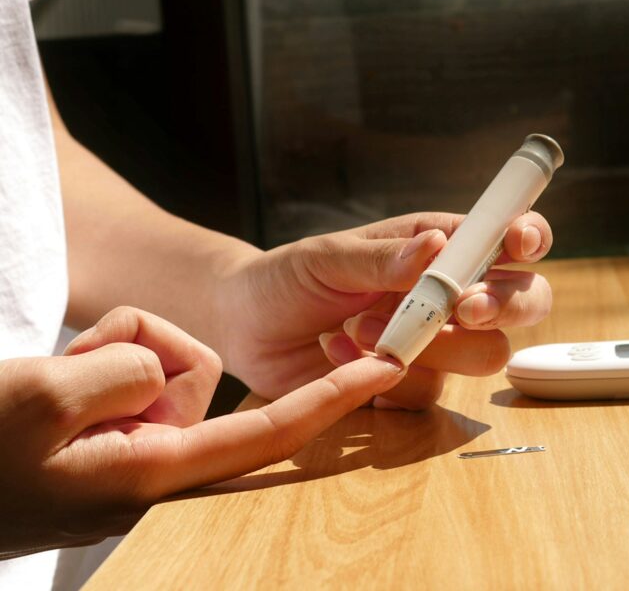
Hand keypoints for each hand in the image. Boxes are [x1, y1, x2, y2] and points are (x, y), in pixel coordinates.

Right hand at [0, 307, 402, 556]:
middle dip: (151, 350)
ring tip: (53, 379)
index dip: (334, 397)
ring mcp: (135, 453)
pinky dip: (99, 363)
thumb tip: (165, 368)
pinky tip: (55, 384)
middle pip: (199, 376)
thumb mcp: (45, 397)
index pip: (270, 429)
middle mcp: (158, 467)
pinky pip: (132, 375)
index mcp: (154, 473)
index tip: (387, 369)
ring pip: (161, 365)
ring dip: (111, 354)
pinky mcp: (116, 437)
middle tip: (75, 365)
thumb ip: (130, 372)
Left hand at [218, 211, 552, 408]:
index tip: (518, 245)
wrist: (247, 329)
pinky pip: (427, 393)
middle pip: (523, 301)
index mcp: (438, 248)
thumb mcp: (328, 257)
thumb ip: (384, 257)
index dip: (528, 238)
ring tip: (363, 329)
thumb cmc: (288, 276)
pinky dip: (386, 378)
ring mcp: (434, 344)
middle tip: (463, 308)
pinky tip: (340, 355)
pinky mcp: (409, 385)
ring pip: (484, 354)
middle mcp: (449, 295)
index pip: (505, 237)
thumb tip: (438, 246)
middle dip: (504, 305)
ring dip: (432, 345)